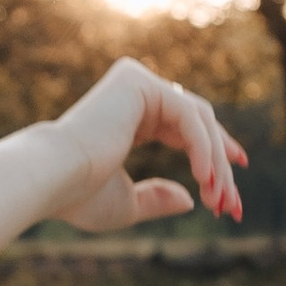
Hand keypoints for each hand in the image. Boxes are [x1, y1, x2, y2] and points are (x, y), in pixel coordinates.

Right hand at [47, 58, 246, 231]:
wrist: (50, 179)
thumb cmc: (77, 196)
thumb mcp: (126, 203)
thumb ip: (157, 198)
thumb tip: (191, 200)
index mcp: (131, 116)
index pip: (185, 126)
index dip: (214, 151)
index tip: (235, 177)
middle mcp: (135, 92)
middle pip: (198, 122)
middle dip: (220, 163)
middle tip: (234, 203)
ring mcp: (137, 82)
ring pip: (198, 120)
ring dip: (214, 163)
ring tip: (219, 200)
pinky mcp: (139, 82)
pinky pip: (187, 115)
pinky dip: (202, 148)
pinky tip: (205, 179)